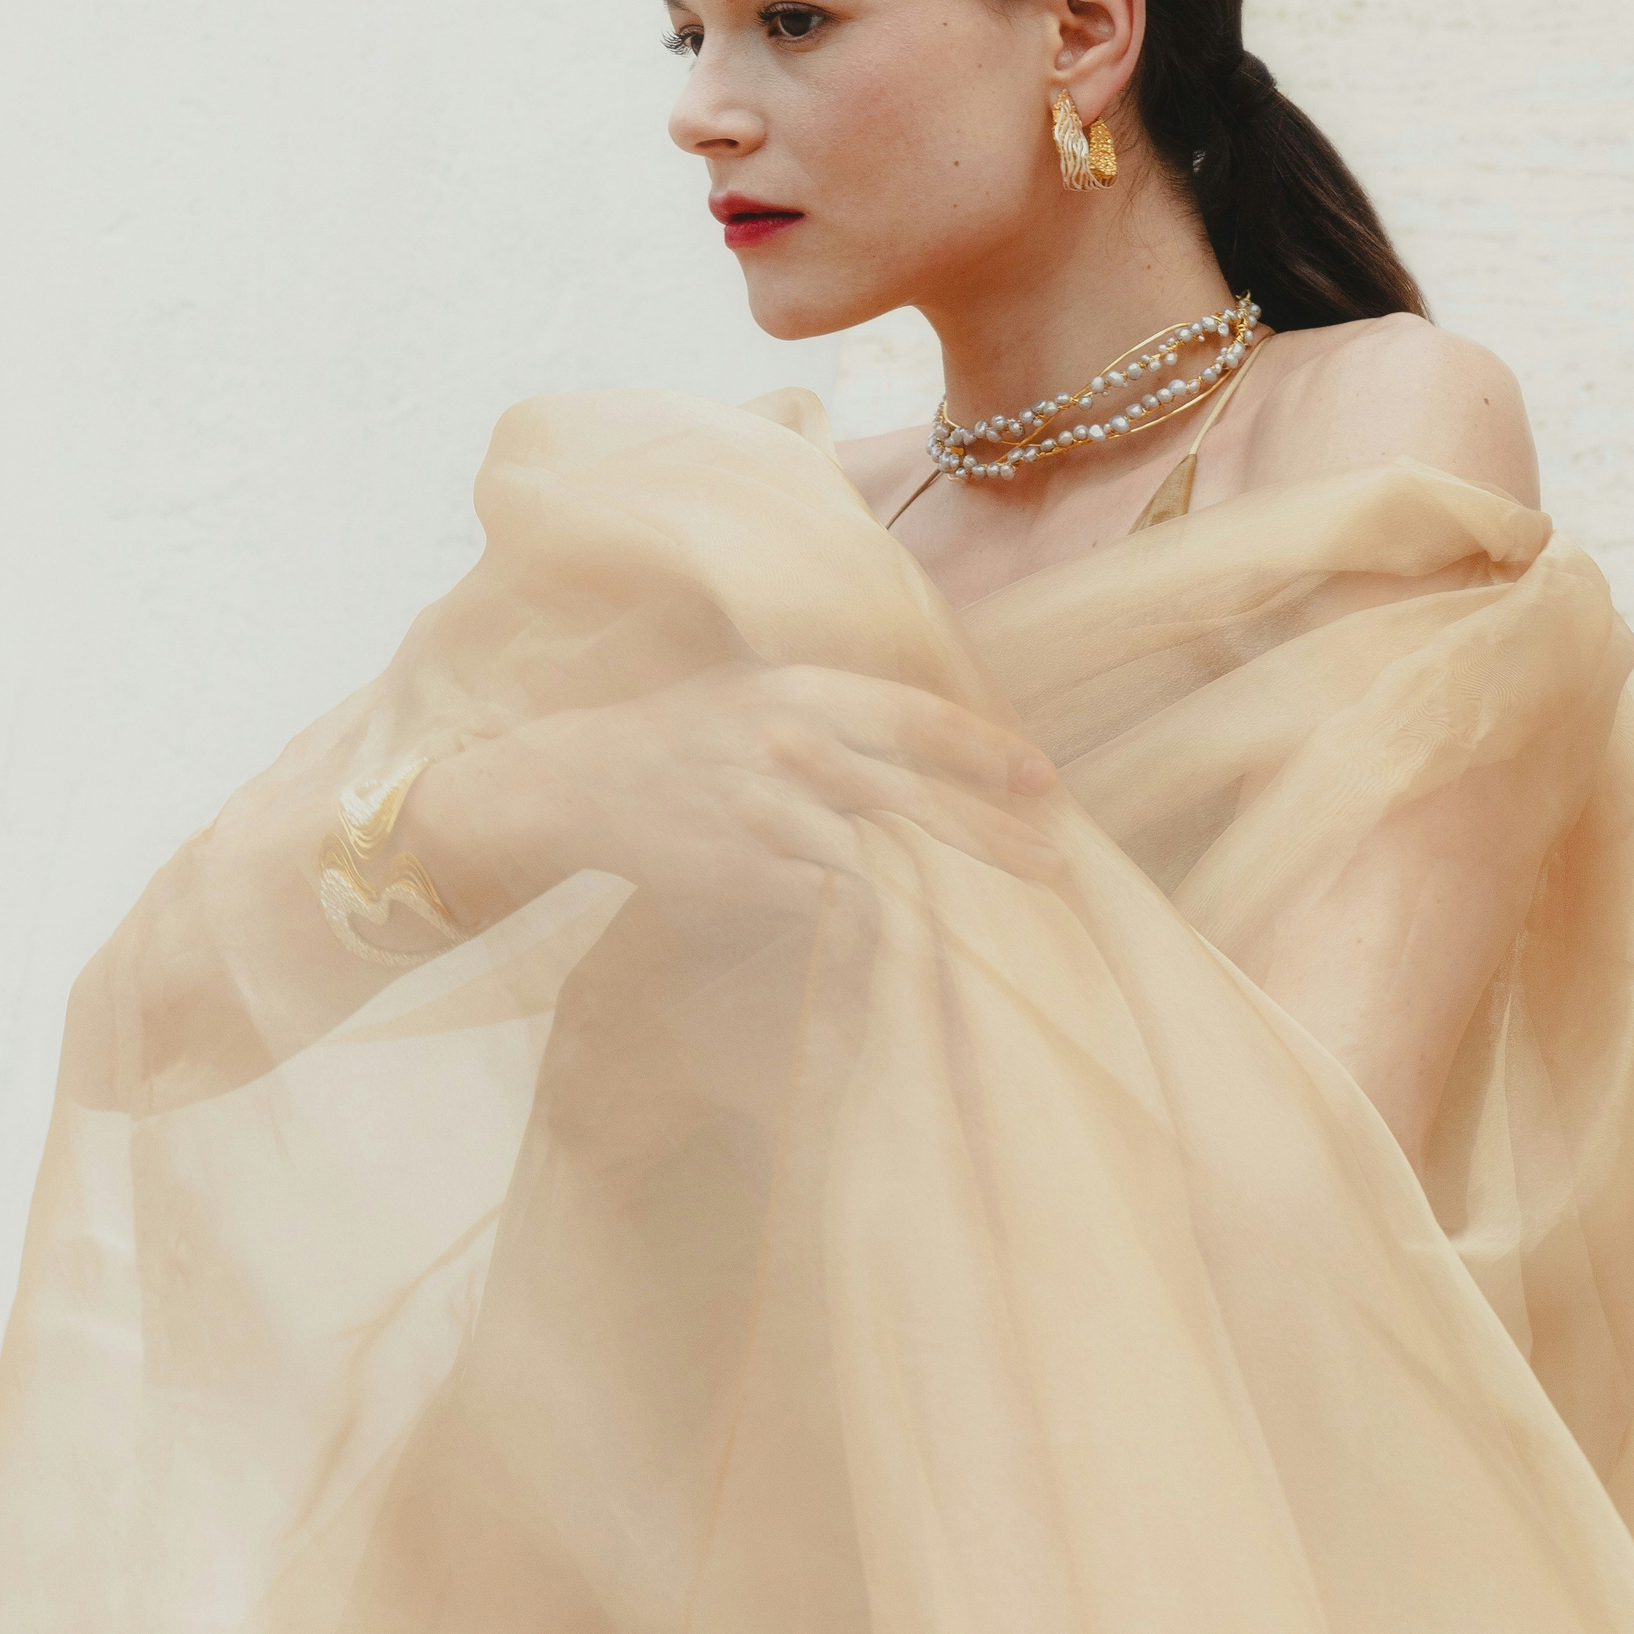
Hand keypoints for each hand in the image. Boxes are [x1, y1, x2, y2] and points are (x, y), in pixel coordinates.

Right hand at [411, 662, 1061, 923]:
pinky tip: (925, 943)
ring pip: (879, 858)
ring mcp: (765, 814)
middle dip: (991, 832)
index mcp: (801, 691)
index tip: (1041, 778)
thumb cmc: (685, 732)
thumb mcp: (760, 690)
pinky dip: (880, 926)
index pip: (913, 717)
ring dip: (948, 890)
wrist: (578, 779)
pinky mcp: (744, 873)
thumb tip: (937, 731)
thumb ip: (841, 707)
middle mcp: (788, 747)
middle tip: (1056, 861)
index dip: (983, 749)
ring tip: (1007, 915)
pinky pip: (830, 907)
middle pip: (912, 796)